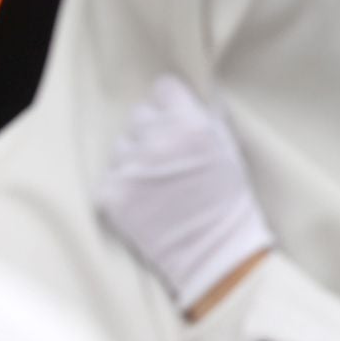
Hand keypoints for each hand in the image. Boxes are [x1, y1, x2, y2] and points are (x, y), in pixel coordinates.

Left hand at [94, 76, 273, 314]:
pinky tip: (144, 198)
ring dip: (135, 157)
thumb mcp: (230, 148)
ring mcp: (130, 168)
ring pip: (121, 145)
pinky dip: (123, 185)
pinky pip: (109, 176)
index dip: (173, 104)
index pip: (164, 88)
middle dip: (153, 130)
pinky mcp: (111, 194)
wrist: (214, 252)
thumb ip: (209, 116)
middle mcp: (157, 141)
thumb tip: (194, 94)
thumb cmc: (228, 199)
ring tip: (156, 181)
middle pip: (140, 114)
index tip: (178, 120)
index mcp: (191, 124)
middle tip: (169, 156)